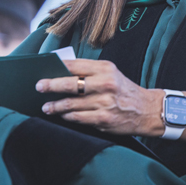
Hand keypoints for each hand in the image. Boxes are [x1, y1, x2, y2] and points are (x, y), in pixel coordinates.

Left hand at [35, 59, 163, 136]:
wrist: (146, 110)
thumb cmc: (123, 90)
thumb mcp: (110, 74)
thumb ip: (89, 72)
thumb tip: (60, 72)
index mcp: (105, 69)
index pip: (75, 65)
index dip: (56, 68)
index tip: (43, 70)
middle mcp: (105, 84)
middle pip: (70, 84)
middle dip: (50, 86)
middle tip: (39, 87)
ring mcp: (104, 102)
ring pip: (71, 104)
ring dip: (55, 106)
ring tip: (46, 107)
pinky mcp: (104, 119)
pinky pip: (78, 117)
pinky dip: (67, 116)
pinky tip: (62, 115)